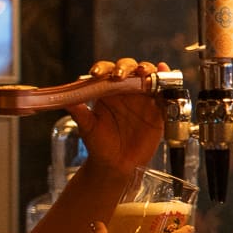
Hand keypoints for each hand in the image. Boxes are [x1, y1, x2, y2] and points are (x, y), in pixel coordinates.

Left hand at [71, 57, 169, 174]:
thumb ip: (79, 112)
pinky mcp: (157, 110)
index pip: (107, 71)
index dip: (104, 68)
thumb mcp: (87, 128)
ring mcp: (143, 99)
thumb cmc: (100, 145)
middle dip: (127, 67)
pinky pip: (164, 94)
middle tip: (121, 75)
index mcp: (108, 91)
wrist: (116, 164)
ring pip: (148, 76)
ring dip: (148, 69)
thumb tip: (65, 101)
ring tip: (145, 71)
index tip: (97, 73)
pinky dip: (167, 81)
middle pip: (130, 69)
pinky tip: (165, 71)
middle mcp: (126, 91)